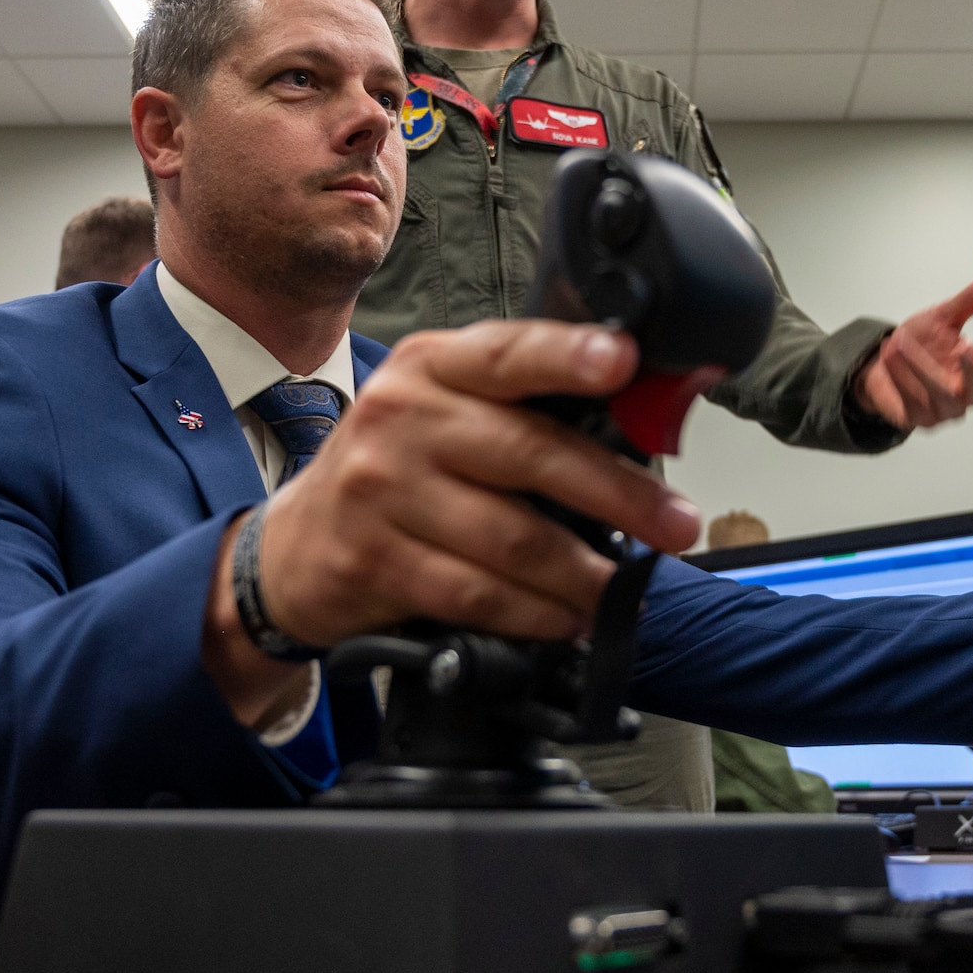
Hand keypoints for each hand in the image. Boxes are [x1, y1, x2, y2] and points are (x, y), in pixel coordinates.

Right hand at [203, 321, 701, 724]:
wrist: (294, 546)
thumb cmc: (398, 469)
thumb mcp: (445, 410)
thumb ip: (524, 405)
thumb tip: (641, 420)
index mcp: (432, 365)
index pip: (508, 353)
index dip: (568, 355)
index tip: (624, 361)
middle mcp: (402, 416)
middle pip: (529, 453)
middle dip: (618, 493)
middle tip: (678, 524)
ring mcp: (381, 490)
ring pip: (510, 537)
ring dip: (583, 572)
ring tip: (623, 588)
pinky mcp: (374, 561)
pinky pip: (477, 594)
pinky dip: (536, 613)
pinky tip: (567, 619)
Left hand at [852, 271, 972, 429]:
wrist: (884, 364)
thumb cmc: (922, 343)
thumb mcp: (944, 316)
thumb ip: (972, 300)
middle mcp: (967, 392)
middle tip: (964, 348)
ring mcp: (945, 410)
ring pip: (942, 396)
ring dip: (919, 368)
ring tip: (899, 342)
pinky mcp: (920, 420)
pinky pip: (914, 404)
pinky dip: (901, 378)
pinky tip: (890, 356)